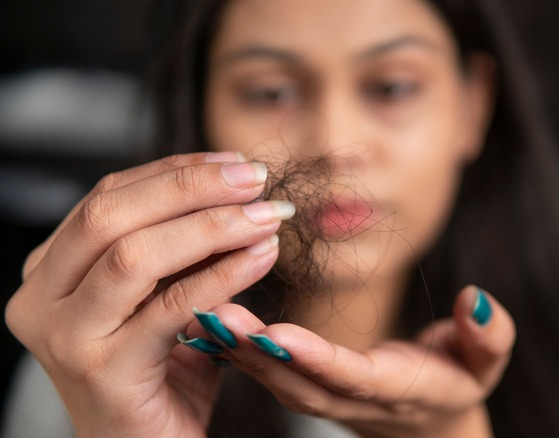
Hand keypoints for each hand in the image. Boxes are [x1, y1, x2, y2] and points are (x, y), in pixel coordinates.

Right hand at [5, 152, 291, 436]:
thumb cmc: (158, 374)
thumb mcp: (157, 297)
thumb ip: (177, 248)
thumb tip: (233, 188)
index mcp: (50, 273)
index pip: (108, 198)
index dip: (173, 172)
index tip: (231, 162)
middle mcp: (41, 301)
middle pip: (112, 215)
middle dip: (190, 188)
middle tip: (254, 178)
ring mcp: (65, 338)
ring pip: (135, 255)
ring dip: (212, 227)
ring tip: (266, 216)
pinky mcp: (103, 372)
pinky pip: (170, 307)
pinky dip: (223, 274)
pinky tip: (263, 256)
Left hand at [181, 285, 515, 437]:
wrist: (430, 417)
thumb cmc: (460, 377)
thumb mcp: (485, 360)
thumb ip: (487, 335)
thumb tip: (475, 299)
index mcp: (399, 389)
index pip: (355, 377)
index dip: (318, 358)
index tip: (280, 333)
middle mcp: (354, 398)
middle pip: (301, 381)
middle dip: (258, 354)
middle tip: (217, 317)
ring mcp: (328, 396)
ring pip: (276, 379)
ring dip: (238, 352)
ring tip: (201, 315)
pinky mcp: (308, 384)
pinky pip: (268, 371)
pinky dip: (237, 351)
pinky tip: (205, 322)